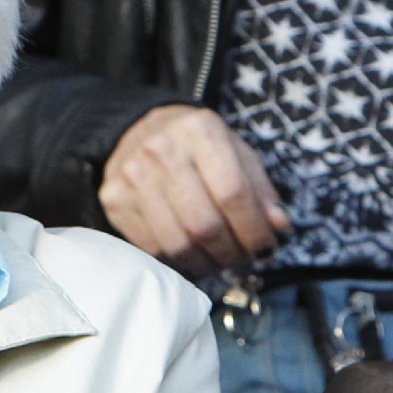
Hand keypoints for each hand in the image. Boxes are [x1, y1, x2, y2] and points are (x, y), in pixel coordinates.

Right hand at [98, 106, 289, 275]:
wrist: (138, 131)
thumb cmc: (197, 147)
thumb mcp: (236, 154)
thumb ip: (260, 191)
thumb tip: (278, 226)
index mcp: (199, 130)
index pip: (233, 194)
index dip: (255, 230)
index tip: (266, 246)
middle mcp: (160, 149)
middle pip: (204, 225)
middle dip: (232, 252)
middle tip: (243, 256)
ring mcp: (132, 175)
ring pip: (178, 244)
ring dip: (207, 263)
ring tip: (220, 257)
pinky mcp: (114, 200)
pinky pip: (153, 249)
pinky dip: (180, 261)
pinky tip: (193, 253)